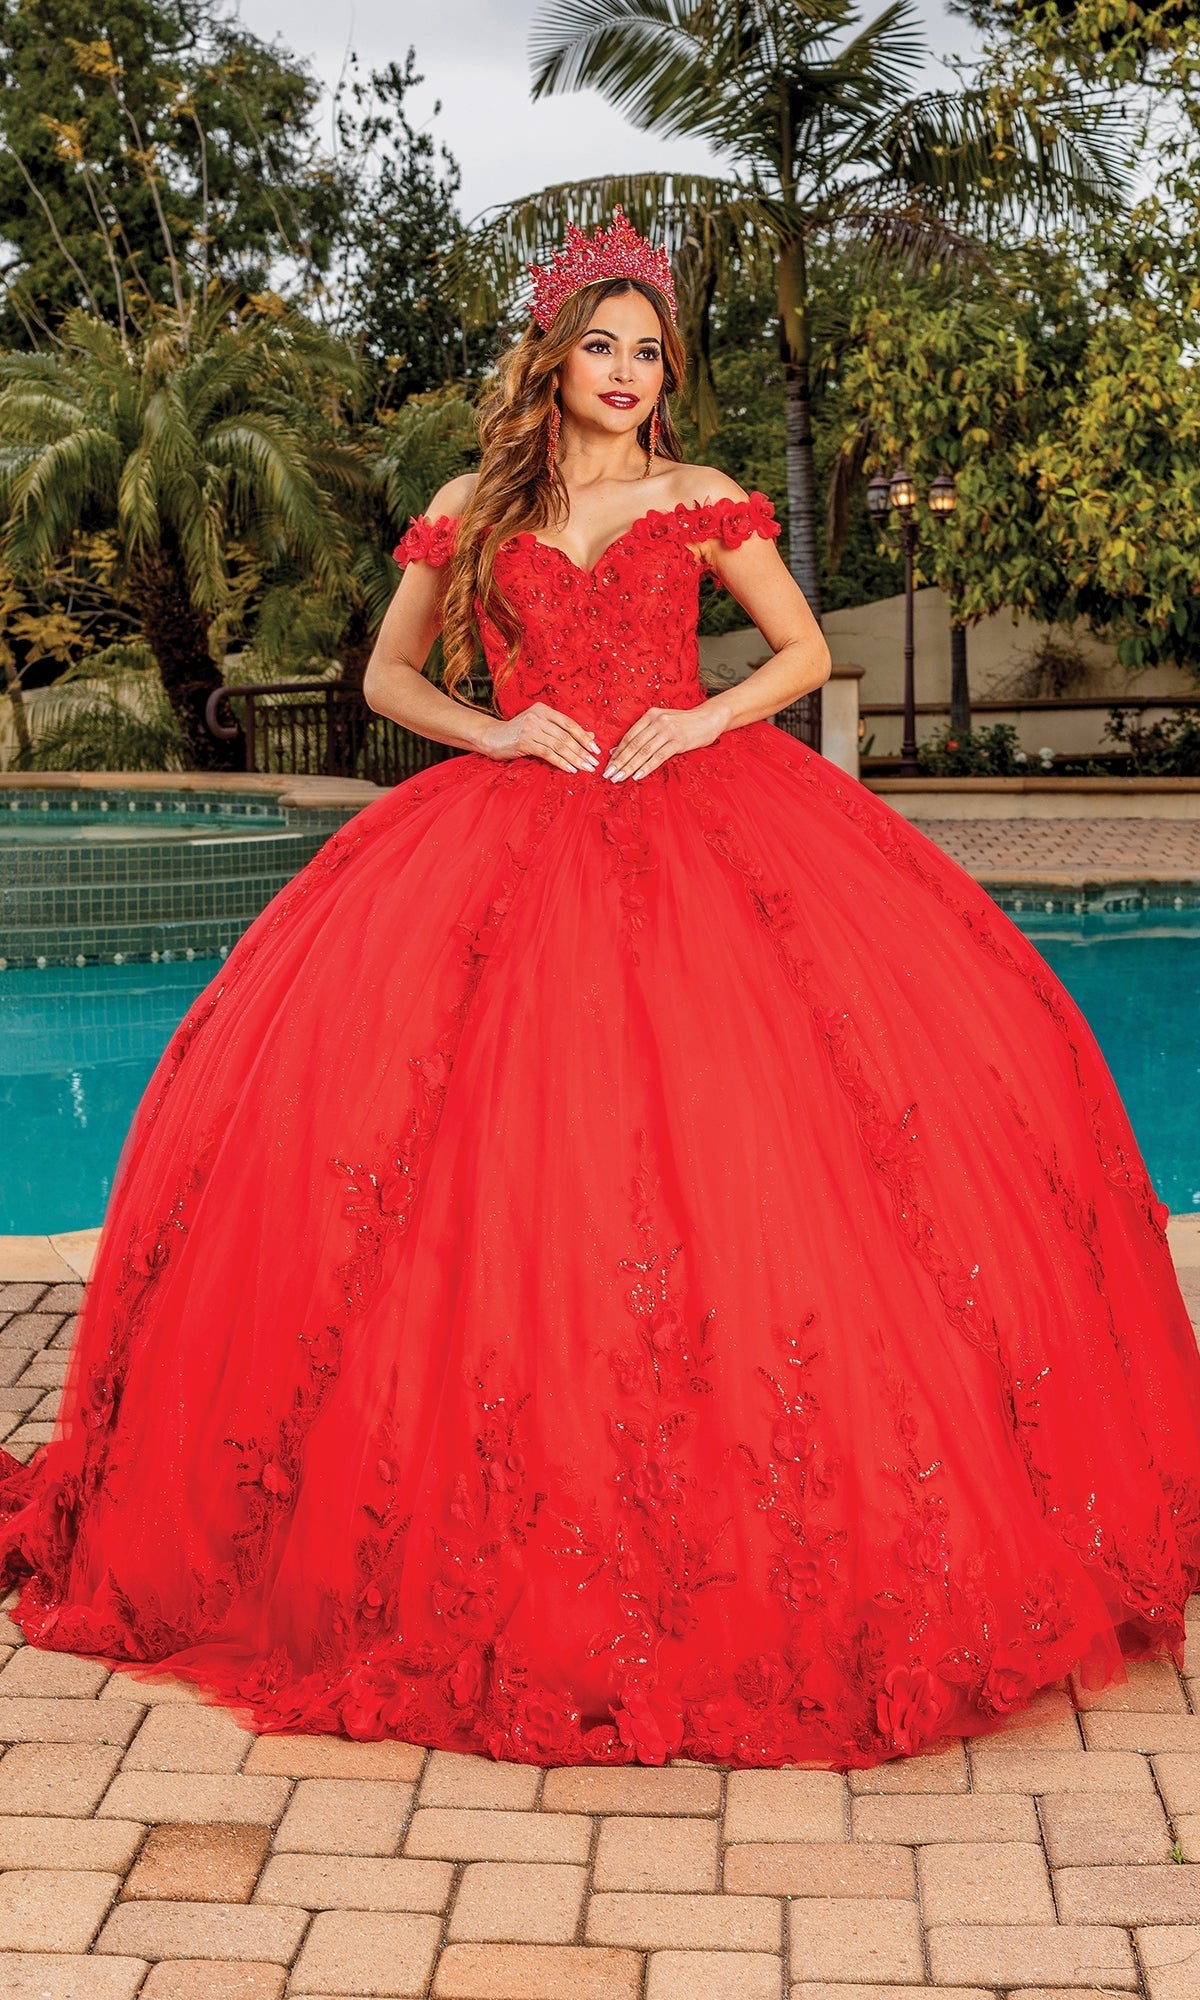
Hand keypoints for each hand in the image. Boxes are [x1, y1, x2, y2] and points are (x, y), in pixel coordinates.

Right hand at [482, 703, 599, 773]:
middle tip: (593, 763)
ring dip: (574, 758)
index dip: (584, 737)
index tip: (596, 749)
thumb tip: (589, 735)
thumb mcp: (540, 728)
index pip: (569, 724)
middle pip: (566, 736)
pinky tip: (570, 770)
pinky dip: (561, 762)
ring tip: (585, 768)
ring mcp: (531, 728)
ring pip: (559, 745)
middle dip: (582, 751)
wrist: (491, 737)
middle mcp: (538, 716)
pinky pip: (548, 753)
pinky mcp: (524, 741)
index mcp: (544, 710)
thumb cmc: (517, 733)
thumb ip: (562, 730)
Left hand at [604, 702, 724, 781]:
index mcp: (650, 715)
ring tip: (619, 778)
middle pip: (633, 745)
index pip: (629, 736)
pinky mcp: (678, 741)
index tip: (608, 765)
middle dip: (619, 762)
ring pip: (643, 752)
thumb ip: (642, 734)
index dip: (617, 753)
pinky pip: (658, 757)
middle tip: (608, 775)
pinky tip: (637, 776)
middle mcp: (657, 721)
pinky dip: (646, 767)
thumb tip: (618, 750)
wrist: (709, 718)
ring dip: (629, 767)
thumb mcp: (662, 724)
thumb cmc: (684, 724)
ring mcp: (668, 730)